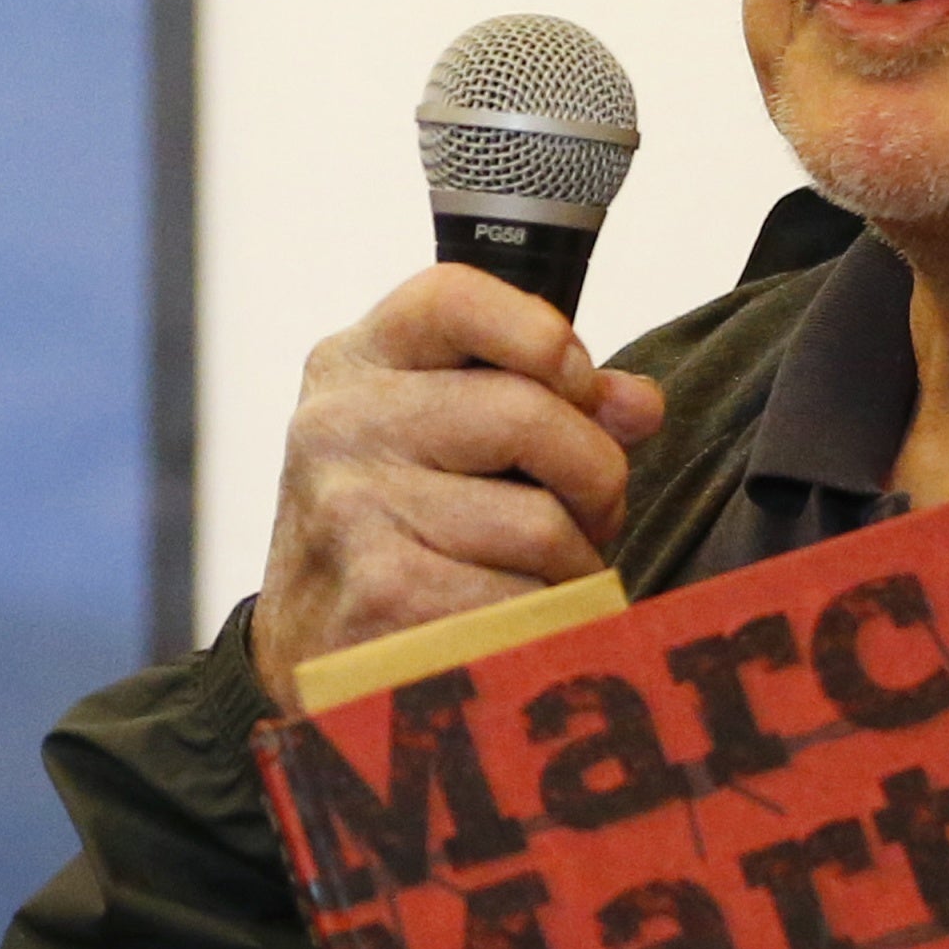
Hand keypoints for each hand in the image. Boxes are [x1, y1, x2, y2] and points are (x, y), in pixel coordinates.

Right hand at [250, 266, 664, 712]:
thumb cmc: (392, 529)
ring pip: (542, 522)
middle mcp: (341, 424)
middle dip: (595, 474)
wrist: (311, 650)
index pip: (454, 298)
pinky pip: (527, 600)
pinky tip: (519, 621)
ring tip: (547, 574)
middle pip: (528, 414)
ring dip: (577, 562)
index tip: (574, 383)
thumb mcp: (444, 437)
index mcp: (356, 363)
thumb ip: (544, 400)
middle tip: (591, 511)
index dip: (543, 335)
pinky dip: (548, 620)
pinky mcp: (385, 595)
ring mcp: (354, 509)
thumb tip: (637, 405)